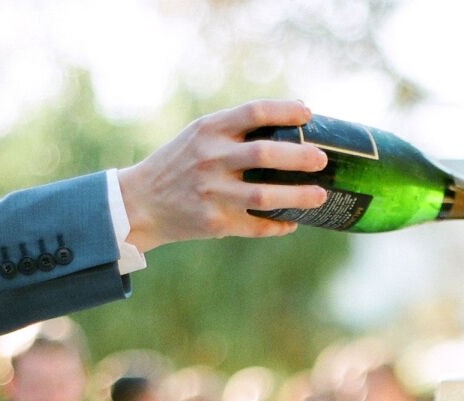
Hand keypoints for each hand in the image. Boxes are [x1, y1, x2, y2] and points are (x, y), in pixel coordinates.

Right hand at [118, 99, 329, 252]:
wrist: (141, 202)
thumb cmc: (179, 164)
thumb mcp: (199, 136)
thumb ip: (235, 129)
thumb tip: (291, 119)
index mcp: (208, 130)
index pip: (253, 112)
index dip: (284, 111)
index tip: (307, 112)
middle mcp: (210, 159)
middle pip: (264, 154)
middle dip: (299, 157)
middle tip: (322, 160)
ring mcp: (213, 193)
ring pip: (266, 195)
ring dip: (298, 196)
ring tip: (321, 195)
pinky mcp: (215, 222)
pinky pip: (257, 226)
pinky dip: (279, 225)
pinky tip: (293, 222)